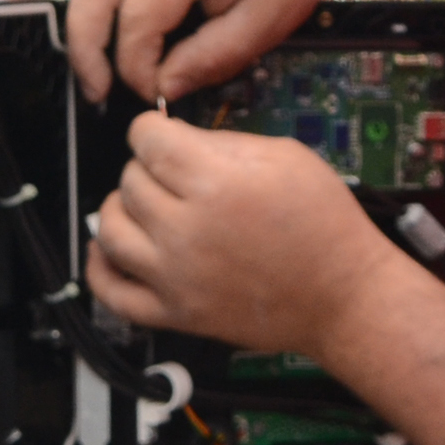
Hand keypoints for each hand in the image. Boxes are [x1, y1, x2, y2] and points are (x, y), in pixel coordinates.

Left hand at [86, 111, 411, 357]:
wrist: (344, 297)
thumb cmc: (325, 229)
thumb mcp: (285, 156)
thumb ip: (222, 142)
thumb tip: (177, 137)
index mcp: (215, 183)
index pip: (145, 139)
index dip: (151, 129)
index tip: (160, 135)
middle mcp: (187, 231)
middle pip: (128, 181)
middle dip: (146, 169)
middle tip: (172, 175)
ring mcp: (176, 277)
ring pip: (110, 230)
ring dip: (120, 210)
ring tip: (143, 207)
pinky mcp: (175, 314)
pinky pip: (111, 293)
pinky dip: (100, 268)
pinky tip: (110, 251)